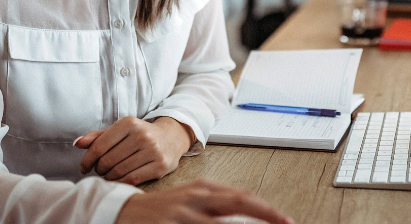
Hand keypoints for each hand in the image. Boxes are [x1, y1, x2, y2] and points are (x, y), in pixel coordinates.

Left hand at [75, 116, 192, 184]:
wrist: (171, 137)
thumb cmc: (140, 134)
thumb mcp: (121, 130)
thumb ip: (98, 136)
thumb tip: (77, 143)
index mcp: (129, 123)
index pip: (99, 146)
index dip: (87, 160)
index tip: (84, 167)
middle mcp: (142, 135)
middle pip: (108, 160)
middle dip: (99, 169)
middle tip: (100, 170)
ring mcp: (153, 150)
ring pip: (119, 171)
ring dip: (109, 177)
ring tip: (109, 174)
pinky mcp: (161, 165)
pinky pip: (132, 179)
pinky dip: (121, 182)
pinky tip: (118, 179)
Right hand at [116, 179, 293, 223]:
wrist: (124, 211)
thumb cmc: (164, 208)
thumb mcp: (193, 198)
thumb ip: (219, 204)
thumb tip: (252, 210)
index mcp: (204, 189)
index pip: (244, 197)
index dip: (268, 210)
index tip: (286, 221)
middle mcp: (196, 198)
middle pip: (239, 204)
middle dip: (266, 214)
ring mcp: (182, 214)